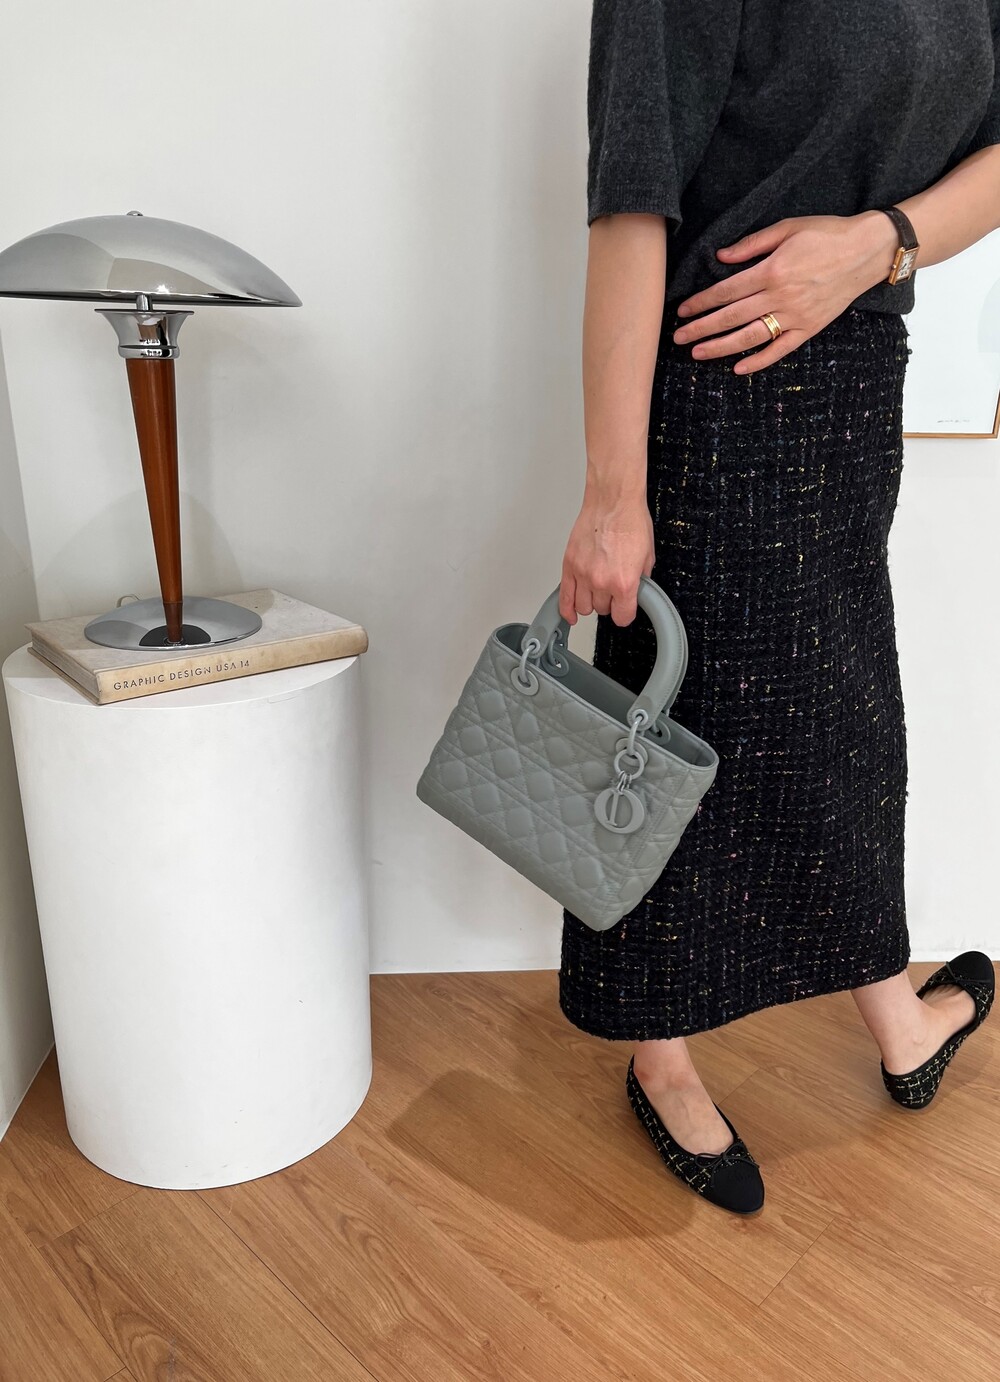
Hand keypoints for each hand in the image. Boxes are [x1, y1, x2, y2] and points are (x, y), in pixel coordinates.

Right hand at [559, 490, 654, 627]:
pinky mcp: (569, 565)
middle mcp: (601, 581)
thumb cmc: (629, 521)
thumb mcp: (647, 557)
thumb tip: (635, 590)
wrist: (613, 501)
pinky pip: (563, 597)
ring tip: (596, 592)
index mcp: (623, 582)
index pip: (622, 617)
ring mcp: (582, 574)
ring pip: (582, 606)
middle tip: (613, 590)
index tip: (625, 610)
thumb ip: (639, 580)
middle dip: (609, 602)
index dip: (625, 614)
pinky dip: (566, 608)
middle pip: (602, 610)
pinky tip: (570, 613)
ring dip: (590, 602)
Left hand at [671, 211, 899, 373]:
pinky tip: (738, 368)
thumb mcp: (787, 228)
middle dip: (702, 328)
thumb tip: (721, 256)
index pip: (726, 292)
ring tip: (698, 353)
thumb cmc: (826, 234)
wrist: (867, 250)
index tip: (682, 311)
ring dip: (721, 347)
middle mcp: (780, 297)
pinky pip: (780, 349)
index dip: (701, 303)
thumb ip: (752, 244)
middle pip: (732, 317)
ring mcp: (795, 316)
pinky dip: (759, 361)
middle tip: (678, 337)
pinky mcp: (809, 328)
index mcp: (772, 271)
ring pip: (750, 337)